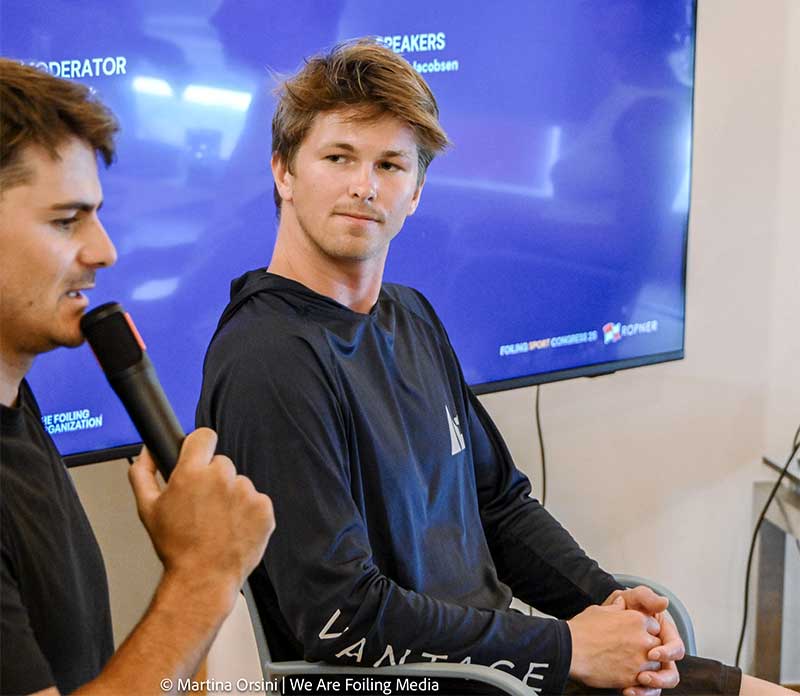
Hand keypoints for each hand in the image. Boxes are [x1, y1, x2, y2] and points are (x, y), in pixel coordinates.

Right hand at [129, 428, 274, 603]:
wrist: (203, 578)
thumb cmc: (175, 547)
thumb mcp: (147, 509)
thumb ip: (143, 473)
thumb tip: (147, 451)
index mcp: (192, 473)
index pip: (204, 436)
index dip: (200, 445)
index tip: (199, 456)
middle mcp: (222, 478)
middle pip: (221, 464)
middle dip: (213, 479)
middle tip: (203, 506)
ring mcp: (246, 493)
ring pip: (239, 484)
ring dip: (231, 497)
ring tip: (217, 523)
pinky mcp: (264, 508)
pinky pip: (256, 501)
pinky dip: (247, 512)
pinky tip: (233, 529)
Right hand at [567, 596, 661, 689]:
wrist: (570, 650)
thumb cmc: (581, 629)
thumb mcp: (599, 610)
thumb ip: (616, 607)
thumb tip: (622, 603)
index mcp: (636, 619)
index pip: (654, 625)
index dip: (644, 630)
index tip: (634, 634)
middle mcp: (642, 638)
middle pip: (658, 644)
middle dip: (648, 647)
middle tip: (632, 650)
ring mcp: (640, 659)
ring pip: (656, 664)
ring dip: (645, 664)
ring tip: (628, 662)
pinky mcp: (634, 677)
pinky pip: (646, 681)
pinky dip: (638, 679)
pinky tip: (624, 673)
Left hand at [604, 588, 684, 695]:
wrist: (592, 625)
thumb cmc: (615, 609)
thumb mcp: (629, 598)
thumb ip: (645, 597)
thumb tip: (664, 602)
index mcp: (662, 634)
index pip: (675, 648)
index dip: (668, 652)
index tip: (652, 653)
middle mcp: (658, 652)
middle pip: (670, 672)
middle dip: (660, 678)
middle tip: (642, 676)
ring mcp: (648, 666)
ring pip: (659, 685)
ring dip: (650, 688)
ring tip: (633, 687)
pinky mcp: (636, 677)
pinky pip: (644, 690)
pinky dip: (638, 693)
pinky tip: (626, 691)